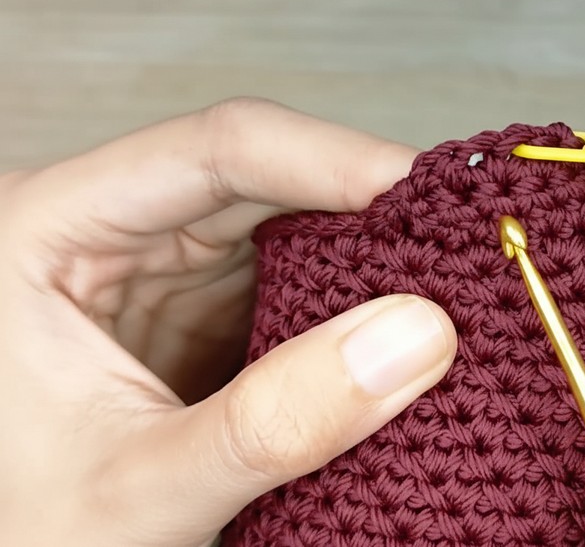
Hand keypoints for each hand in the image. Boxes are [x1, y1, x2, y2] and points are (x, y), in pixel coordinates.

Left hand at [0, 98, 456, 545]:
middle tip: (465, 241)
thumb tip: (416, 337)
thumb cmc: (25, 533)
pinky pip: (294, 280)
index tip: (428, 195)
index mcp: (49, 230)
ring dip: (368, 254)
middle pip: (264, 175)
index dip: (333, 161)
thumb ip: (274, 422)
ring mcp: (160, 268)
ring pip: (289, 224)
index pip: (214, 152)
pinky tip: (397, 327)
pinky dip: (352, 303)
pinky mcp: (204, 312)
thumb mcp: (146, 488)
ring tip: (445, 283)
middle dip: (369, 208)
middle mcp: (110, 230)